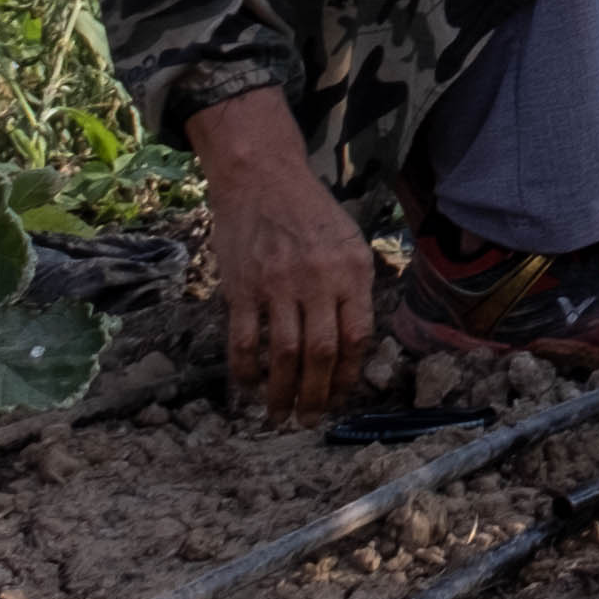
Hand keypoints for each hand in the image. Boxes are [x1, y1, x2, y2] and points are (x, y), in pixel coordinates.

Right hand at [187, 87, 378, 421]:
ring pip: (284, 355)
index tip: (340, 397)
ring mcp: (277, 285)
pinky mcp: (241, 288)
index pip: (357, 336)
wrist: (262, 177)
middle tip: (309, 421)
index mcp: (352, 271)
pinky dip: (245, 371)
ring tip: (279, 416)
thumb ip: (356, 286)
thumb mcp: (350, 240)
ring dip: (281, 394)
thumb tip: (356, 341)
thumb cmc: (310, 211)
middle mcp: (318, 280)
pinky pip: (244, 341)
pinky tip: (247, 387)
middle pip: (321, 353)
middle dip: (317, 396)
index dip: (348, 374)